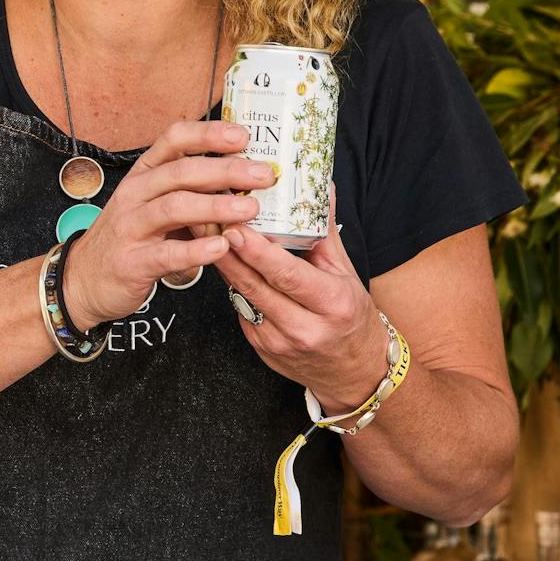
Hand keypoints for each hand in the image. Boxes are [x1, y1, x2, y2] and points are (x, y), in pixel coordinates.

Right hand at [64, 119, 272, 330]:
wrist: (83, 279)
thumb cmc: (129, 237)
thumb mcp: (151, 203)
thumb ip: (188, 190)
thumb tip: (243, 178)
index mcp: (144, 174)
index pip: (174, 140)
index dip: (209, 134)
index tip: (243, 136)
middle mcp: (135, 194)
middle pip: (181, 171)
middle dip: (226, 170)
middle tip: (263, 174)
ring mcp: (131, 227)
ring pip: (175, 207)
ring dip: (216, 206)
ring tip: (249, 209)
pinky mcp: (133, 262)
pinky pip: (168, 253)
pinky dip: (197, 249)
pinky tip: (223, 247)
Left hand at [212, 185, 389, 410]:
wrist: (353, 372)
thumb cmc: (351, 316)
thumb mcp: (346, 274)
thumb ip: (327, 233)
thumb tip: (322, 187)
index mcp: (332, 304)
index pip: (289, 276)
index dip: (259, 253)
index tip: (237, 229)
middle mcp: (304, 327)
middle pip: (256, 285)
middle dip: (228, 252)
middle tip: (208, 221)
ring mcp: (278, 342)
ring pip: (242, 296)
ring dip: (223, 264)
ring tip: (206, 233)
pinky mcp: (260, 347)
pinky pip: (240, 308)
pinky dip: (232, 283)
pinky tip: (221, 260)